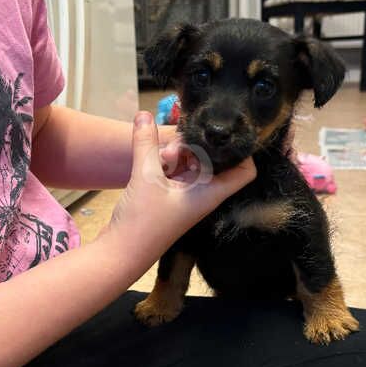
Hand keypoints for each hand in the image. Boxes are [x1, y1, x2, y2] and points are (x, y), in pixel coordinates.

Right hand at [104, 111, 255, 252]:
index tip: (221, 136)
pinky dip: (168, 163)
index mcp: (211, 192)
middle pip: (215, 162)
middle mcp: (204, 194)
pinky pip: (178, 173)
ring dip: (178, 154)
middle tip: (174, 147)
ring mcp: (187, 197)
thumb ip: (146, 143)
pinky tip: (152, 157)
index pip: (245, 171)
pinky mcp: (171, 198)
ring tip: (160, 154)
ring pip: (193, 165)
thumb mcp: (145, 176)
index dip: (241, 152)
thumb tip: (144, 114)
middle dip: (197, 147)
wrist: (121, 253)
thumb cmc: (142, 220)